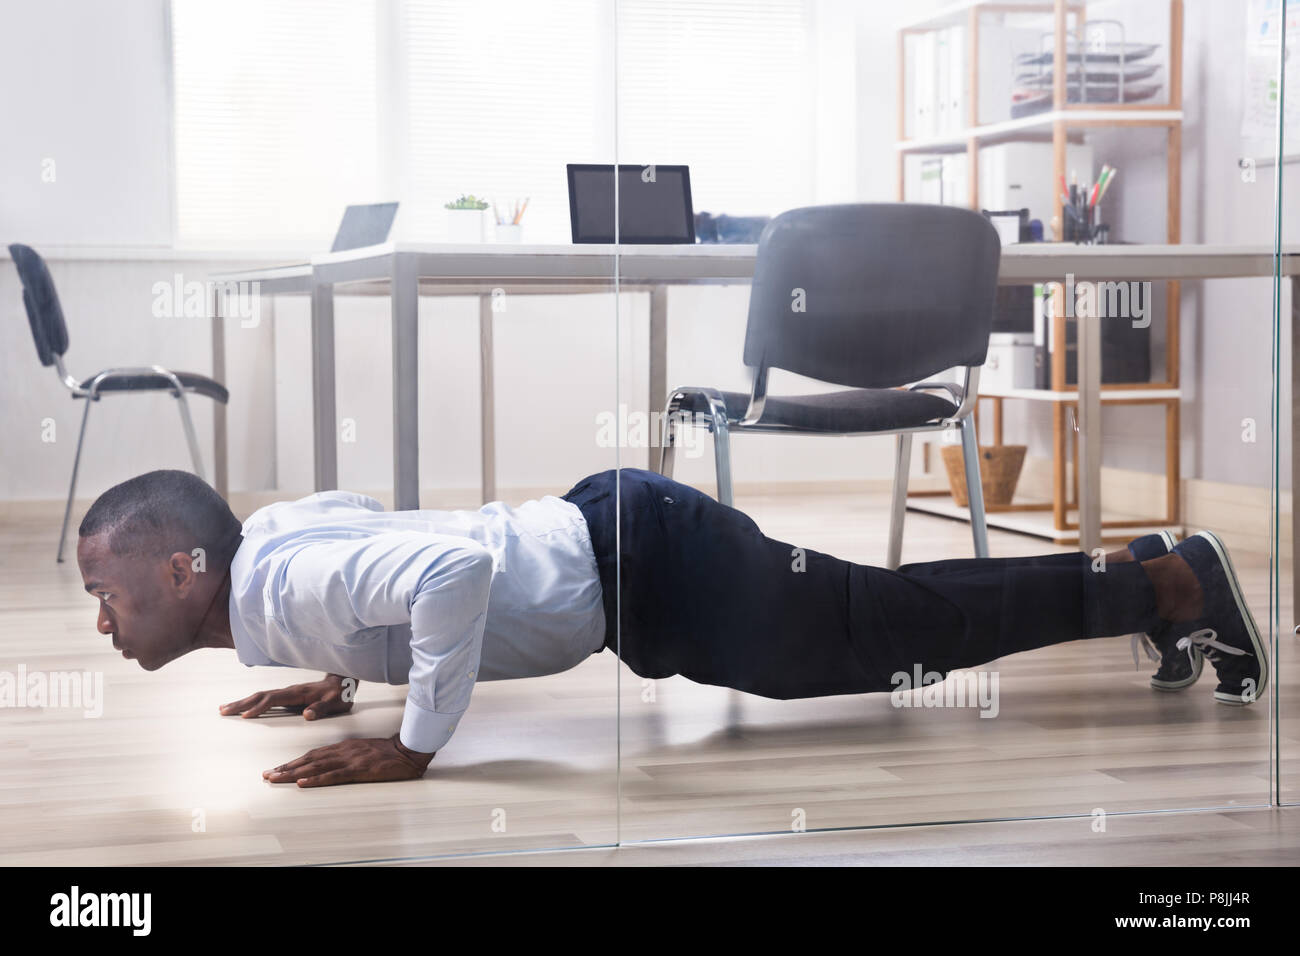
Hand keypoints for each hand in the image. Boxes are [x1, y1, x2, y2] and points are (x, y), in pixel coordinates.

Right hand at [220, 674, 357, 719]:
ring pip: (260, 695)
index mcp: (298, 693)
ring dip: (242, 702)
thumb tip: (307, 715)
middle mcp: (289, 691)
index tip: (245, 716)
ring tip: (224, 709)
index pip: (274, 700)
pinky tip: (242, 708)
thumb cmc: (339, 695)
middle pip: (261, 695)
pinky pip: (264, 698)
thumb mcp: (335, 704)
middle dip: (241, 703)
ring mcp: (286, 692)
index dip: (259, 707)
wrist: (342, 683)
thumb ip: (322, 709)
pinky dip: (250, 702)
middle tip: (223, 711)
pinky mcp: (286, 695)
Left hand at [263, 734, 434, 786]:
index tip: (276, 768)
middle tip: (267, 775)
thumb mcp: (363, 750)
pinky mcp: (358, 769)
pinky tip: (304, 782)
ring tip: (276, 778)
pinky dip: (316, 778)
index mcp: (343, 747)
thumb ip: (346, 755)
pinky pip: (334, 775)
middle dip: (286, 767)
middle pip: (309, 759)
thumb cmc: (387, 752)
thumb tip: (329, 763)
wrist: (407, 750)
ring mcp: (349, 759)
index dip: (293, 761)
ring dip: (294, 773)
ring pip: (316, 766)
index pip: (312, 754)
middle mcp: (342, 751)